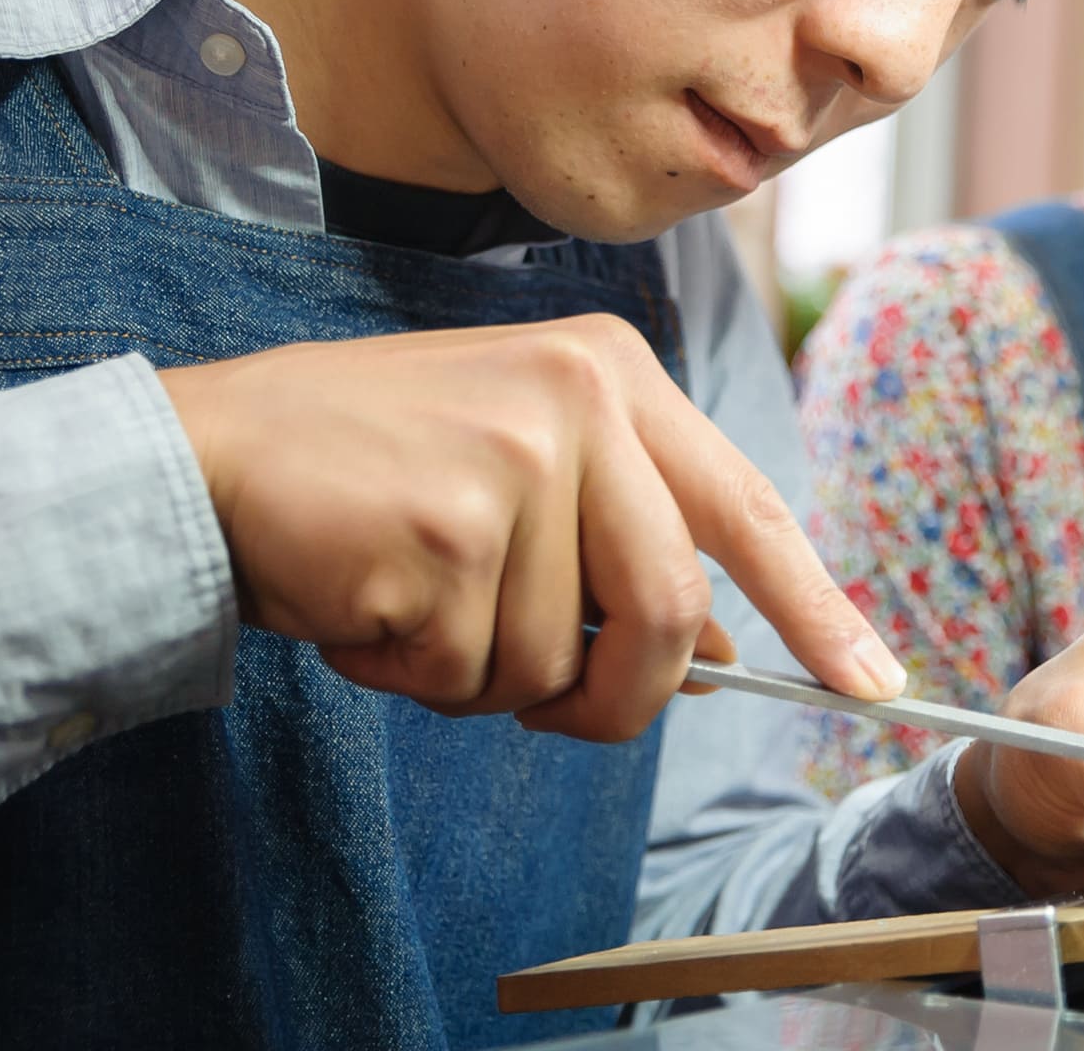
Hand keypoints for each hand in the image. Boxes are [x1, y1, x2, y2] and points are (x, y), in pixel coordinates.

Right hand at [158, 314, 903, 739]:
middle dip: (620, 697)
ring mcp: (520, 461)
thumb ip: (627, 530)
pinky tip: (367, 602)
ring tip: (414, 600)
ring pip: (559, 661)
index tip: (871, 683)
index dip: (815, 607)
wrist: (213, 449)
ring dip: (481, 677)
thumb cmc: (372, 464)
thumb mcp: (526, 458)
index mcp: (616, 372)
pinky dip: (412, 673)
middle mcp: (583, 400)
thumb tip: (725, 648)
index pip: (746, 507)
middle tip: (558, 712)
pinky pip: (470, 674)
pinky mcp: (451, 532)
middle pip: (672, 611)